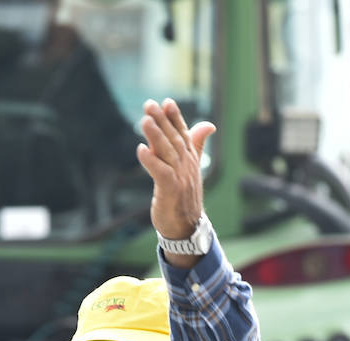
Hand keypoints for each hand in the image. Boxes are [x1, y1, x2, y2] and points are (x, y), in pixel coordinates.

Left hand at [136, 98, 215, 257]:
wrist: (187, 228)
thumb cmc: (185, 198)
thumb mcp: (191, 169)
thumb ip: (197, 145)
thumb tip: (208, 124)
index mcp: (191, 160)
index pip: (184, 134)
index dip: (175, 118)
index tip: (167, 102)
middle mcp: (187, 166)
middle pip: (174, 139)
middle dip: (162, 121)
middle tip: (150, 105)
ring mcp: (180, 178)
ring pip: (167, 152)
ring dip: (156, 136)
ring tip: (145, 120)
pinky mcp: (171, 190)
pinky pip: (161, 172)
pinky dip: (151, 161)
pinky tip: (141, 150)